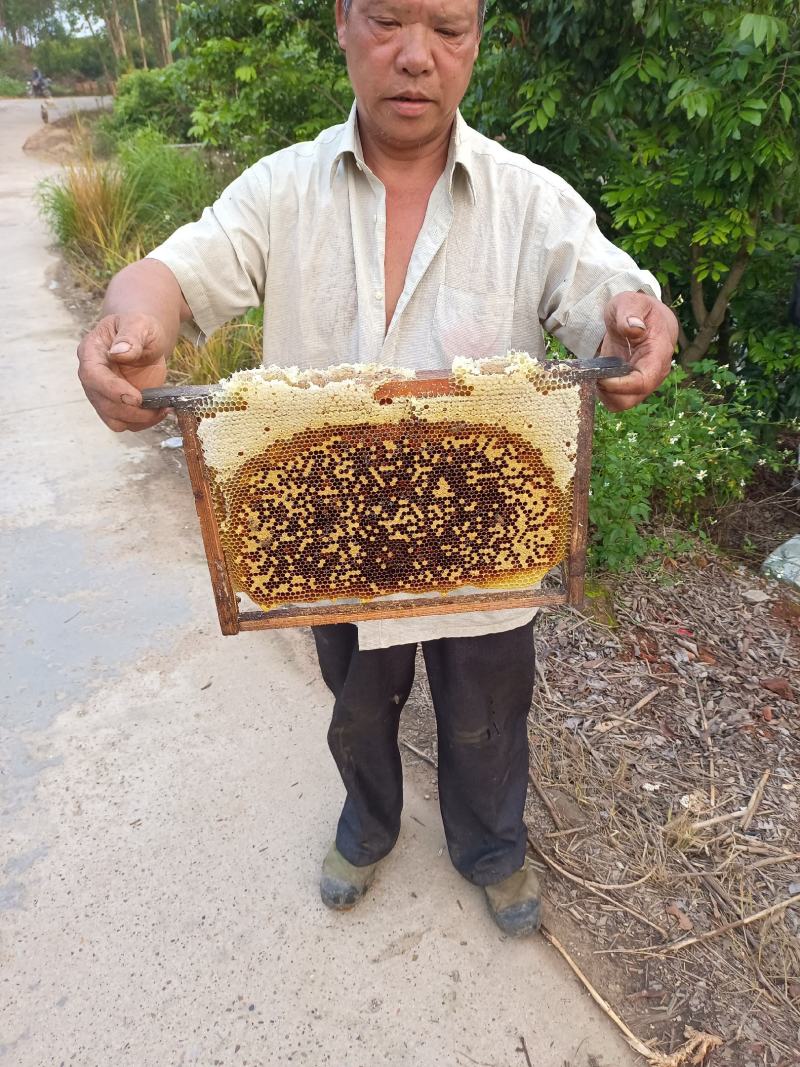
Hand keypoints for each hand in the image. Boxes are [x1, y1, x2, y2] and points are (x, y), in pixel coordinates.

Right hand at [77, 313, 169, 431]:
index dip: (112, 390)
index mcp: (91, 352)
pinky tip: (161, 410)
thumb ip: (130, 336)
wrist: (144, 338)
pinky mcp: (117, 405)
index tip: (137, 398)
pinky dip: (144, 422)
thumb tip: (119, 353)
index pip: (93, 376)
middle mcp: (92, 377)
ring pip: (113, 419)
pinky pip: (127, 423)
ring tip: (161, 409)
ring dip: (138, 420)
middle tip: (159, 406)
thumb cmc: (139, 327)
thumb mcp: (139, 324)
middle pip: (103, 403)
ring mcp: (102, 394)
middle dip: (131, 410)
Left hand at [597, 292, 678, 411]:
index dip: (621, 385)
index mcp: (658, 354)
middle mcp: (653, 373)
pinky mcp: (629, 385)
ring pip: (621, 403)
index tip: (601, 378)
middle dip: (607, 392)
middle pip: (631, 399)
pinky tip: (594, 375)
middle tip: (591, 374)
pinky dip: (601, 393)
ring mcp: (641, 382)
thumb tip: (634, 329)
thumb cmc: (637, 309)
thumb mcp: (631, 301)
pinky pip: (614, 399)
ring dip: (603, 393)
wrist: (642, 316)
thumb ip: (631, 312)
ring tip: (592, 373)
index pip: (644, 381)